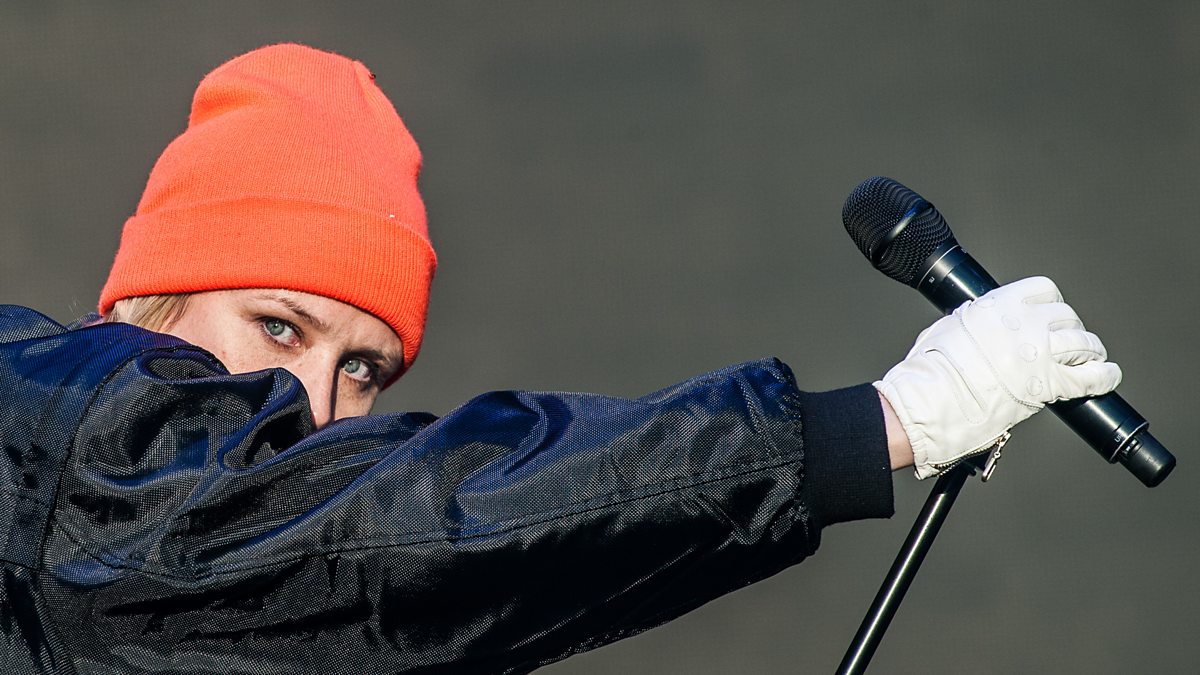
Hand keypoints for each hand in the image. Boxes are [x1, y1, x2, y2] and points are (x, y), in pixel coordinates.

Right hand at [875, 276, 1121, 478]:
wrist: (933, 400)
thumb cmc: (931, 370)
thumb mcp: (947, 328)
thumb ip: (972, 322)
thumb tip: (977, 326)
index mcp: (999, 306)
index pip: (1044, 290)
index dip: (1052, 303)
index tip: (1051, 313)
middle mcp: (1025, 324)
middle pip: (1067, 318)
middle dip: (1070, 330)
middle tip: (1069, 343)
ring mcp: (1040, 353)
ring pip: (1084, 343)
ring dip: (1090, 351)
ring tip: (1091, 358)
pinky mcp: (1050, 384)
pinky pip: (1092, 377)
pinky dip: (1104, 376)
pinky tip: (1107, 377)